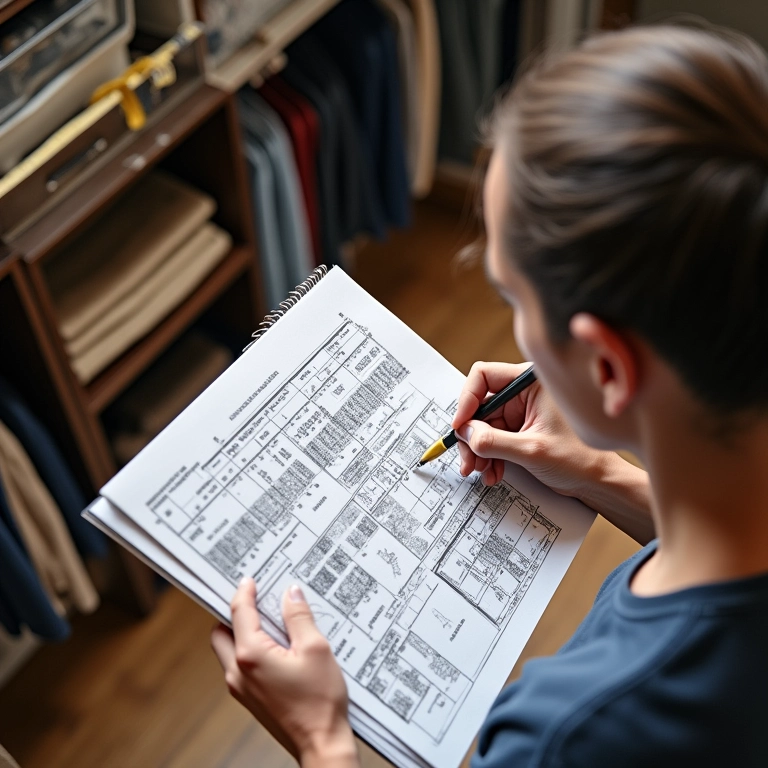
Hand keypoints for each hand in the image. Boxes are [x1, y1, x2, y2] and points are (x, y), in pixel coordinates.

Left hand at [211, 578, 358, 767]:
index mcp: (251, 655)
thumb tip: (291, 593)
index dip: (244, 592)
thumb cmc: (320, 702)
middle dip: (235, 613)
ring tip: (270, 620)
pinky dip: (250, 649)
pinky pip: (241, 665)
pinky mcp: (250, 698)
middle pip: (221, 632)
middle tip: (255, 599)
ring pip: (229, 650)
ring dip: (242, 632)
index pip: (239, 613)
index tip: (250, 580)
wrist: (322, 743)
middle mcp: (238, 672)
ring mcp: (241, 688)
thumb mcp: (316, 648)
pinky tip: (277, 645)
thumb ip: (299, 617)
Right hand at [453, 361, 621, 497]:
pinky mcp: (519, 429)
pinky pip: (491, 438)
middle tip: (468, 459)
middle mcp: (523, 392)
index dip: (467, 400)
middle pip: (479, 406)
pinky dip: (488, 456)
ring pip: (482, 426)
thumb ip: (494, 441)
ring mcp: (520, 411)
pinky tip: (493, 472)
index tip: (461, 425)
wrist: (598, 481)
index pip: (484, 376)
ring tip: (482, 471)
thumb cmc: (581, 459)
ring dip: (478, 450)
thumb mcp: (532, 450)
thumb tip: (466, 433)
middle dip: (472, 435)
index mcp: (531, 382)